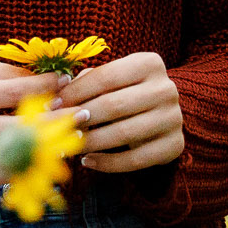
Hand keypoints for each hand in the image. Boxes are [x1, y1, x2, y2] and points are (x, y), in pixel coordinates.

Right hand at [0, 57, 66, 182]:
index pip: (14, 91)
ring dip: (49, 147)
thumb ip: (7, 73)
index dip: (47, 87)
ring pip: (15, 156)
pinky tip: (46, 158)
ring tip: (73, 139)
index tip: (69, 82)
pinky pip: (3, 175)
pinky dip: (27, 167)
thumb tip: (49, 78)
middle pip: (20, 127)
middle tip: (83, 115)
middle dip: (56, 121)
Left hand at [52, 50, 182, 172]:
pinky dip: (108, 163)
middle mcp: (166, 89)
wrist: (161, 114)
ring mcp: (174, 118)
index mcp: (149, 63)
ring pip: (124, 133)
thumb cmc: (126, 92)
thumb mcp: (111, 79)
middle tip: (59, 127)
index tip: (53, 105)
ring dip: (92, 141)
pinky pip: (136, 159)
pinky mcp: (175, 146)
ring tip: (72, 144)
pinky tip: (88, 161)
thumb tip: (57, 94)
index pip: (105, 77)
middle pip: (114, 105)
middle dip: (81, 117)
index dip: (75, 92)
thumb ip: (86, 82)